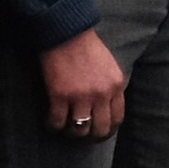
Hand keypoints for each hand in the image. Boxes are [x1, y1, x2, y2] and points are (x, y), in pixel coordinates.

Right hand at [38, 25, 127, 139]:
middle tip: (82, 134)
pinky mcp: (60, 96)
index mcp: (116, 85)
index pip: (117, 118)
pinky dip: (53, 125)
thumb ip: (110, 86)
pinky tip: (51, 122)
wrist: (66, 31)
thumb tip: (106, 108)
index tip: (100, 132)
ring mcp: (80, 96)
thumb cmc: (86, 46)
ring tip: (66, 127)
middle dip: (91, 136)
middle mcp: (101, 94)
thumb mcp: (109, 66)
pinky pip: (57, 122)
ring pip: (79, 130)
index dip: (108, 129)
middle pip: (100, 129)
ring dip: (71, 132)